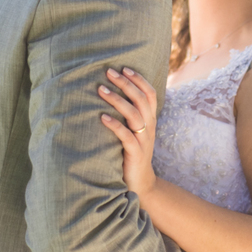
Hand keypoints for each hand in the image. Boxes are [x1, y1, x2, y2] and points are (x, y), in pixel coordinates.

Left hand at [98, 67, 158, 198]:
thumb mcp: (135, 132)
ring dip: (117, 100)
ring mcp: (143, 140)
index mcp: (150, 120)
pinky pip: (126, 136)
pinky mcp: (135, 153)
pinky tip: (102, 117)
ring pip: (134, 114)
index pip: (150, 94)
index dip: (139, 79)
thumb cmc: (132, 154)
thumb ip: (129, 116)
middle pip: (141, 99)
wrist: (140, 183)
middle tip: (109, 72)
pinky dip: (114, 125)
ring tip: (101, 89)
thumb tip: (111, 94)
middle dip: (126, 83)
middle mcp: (149, 127)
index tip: (124, 68)